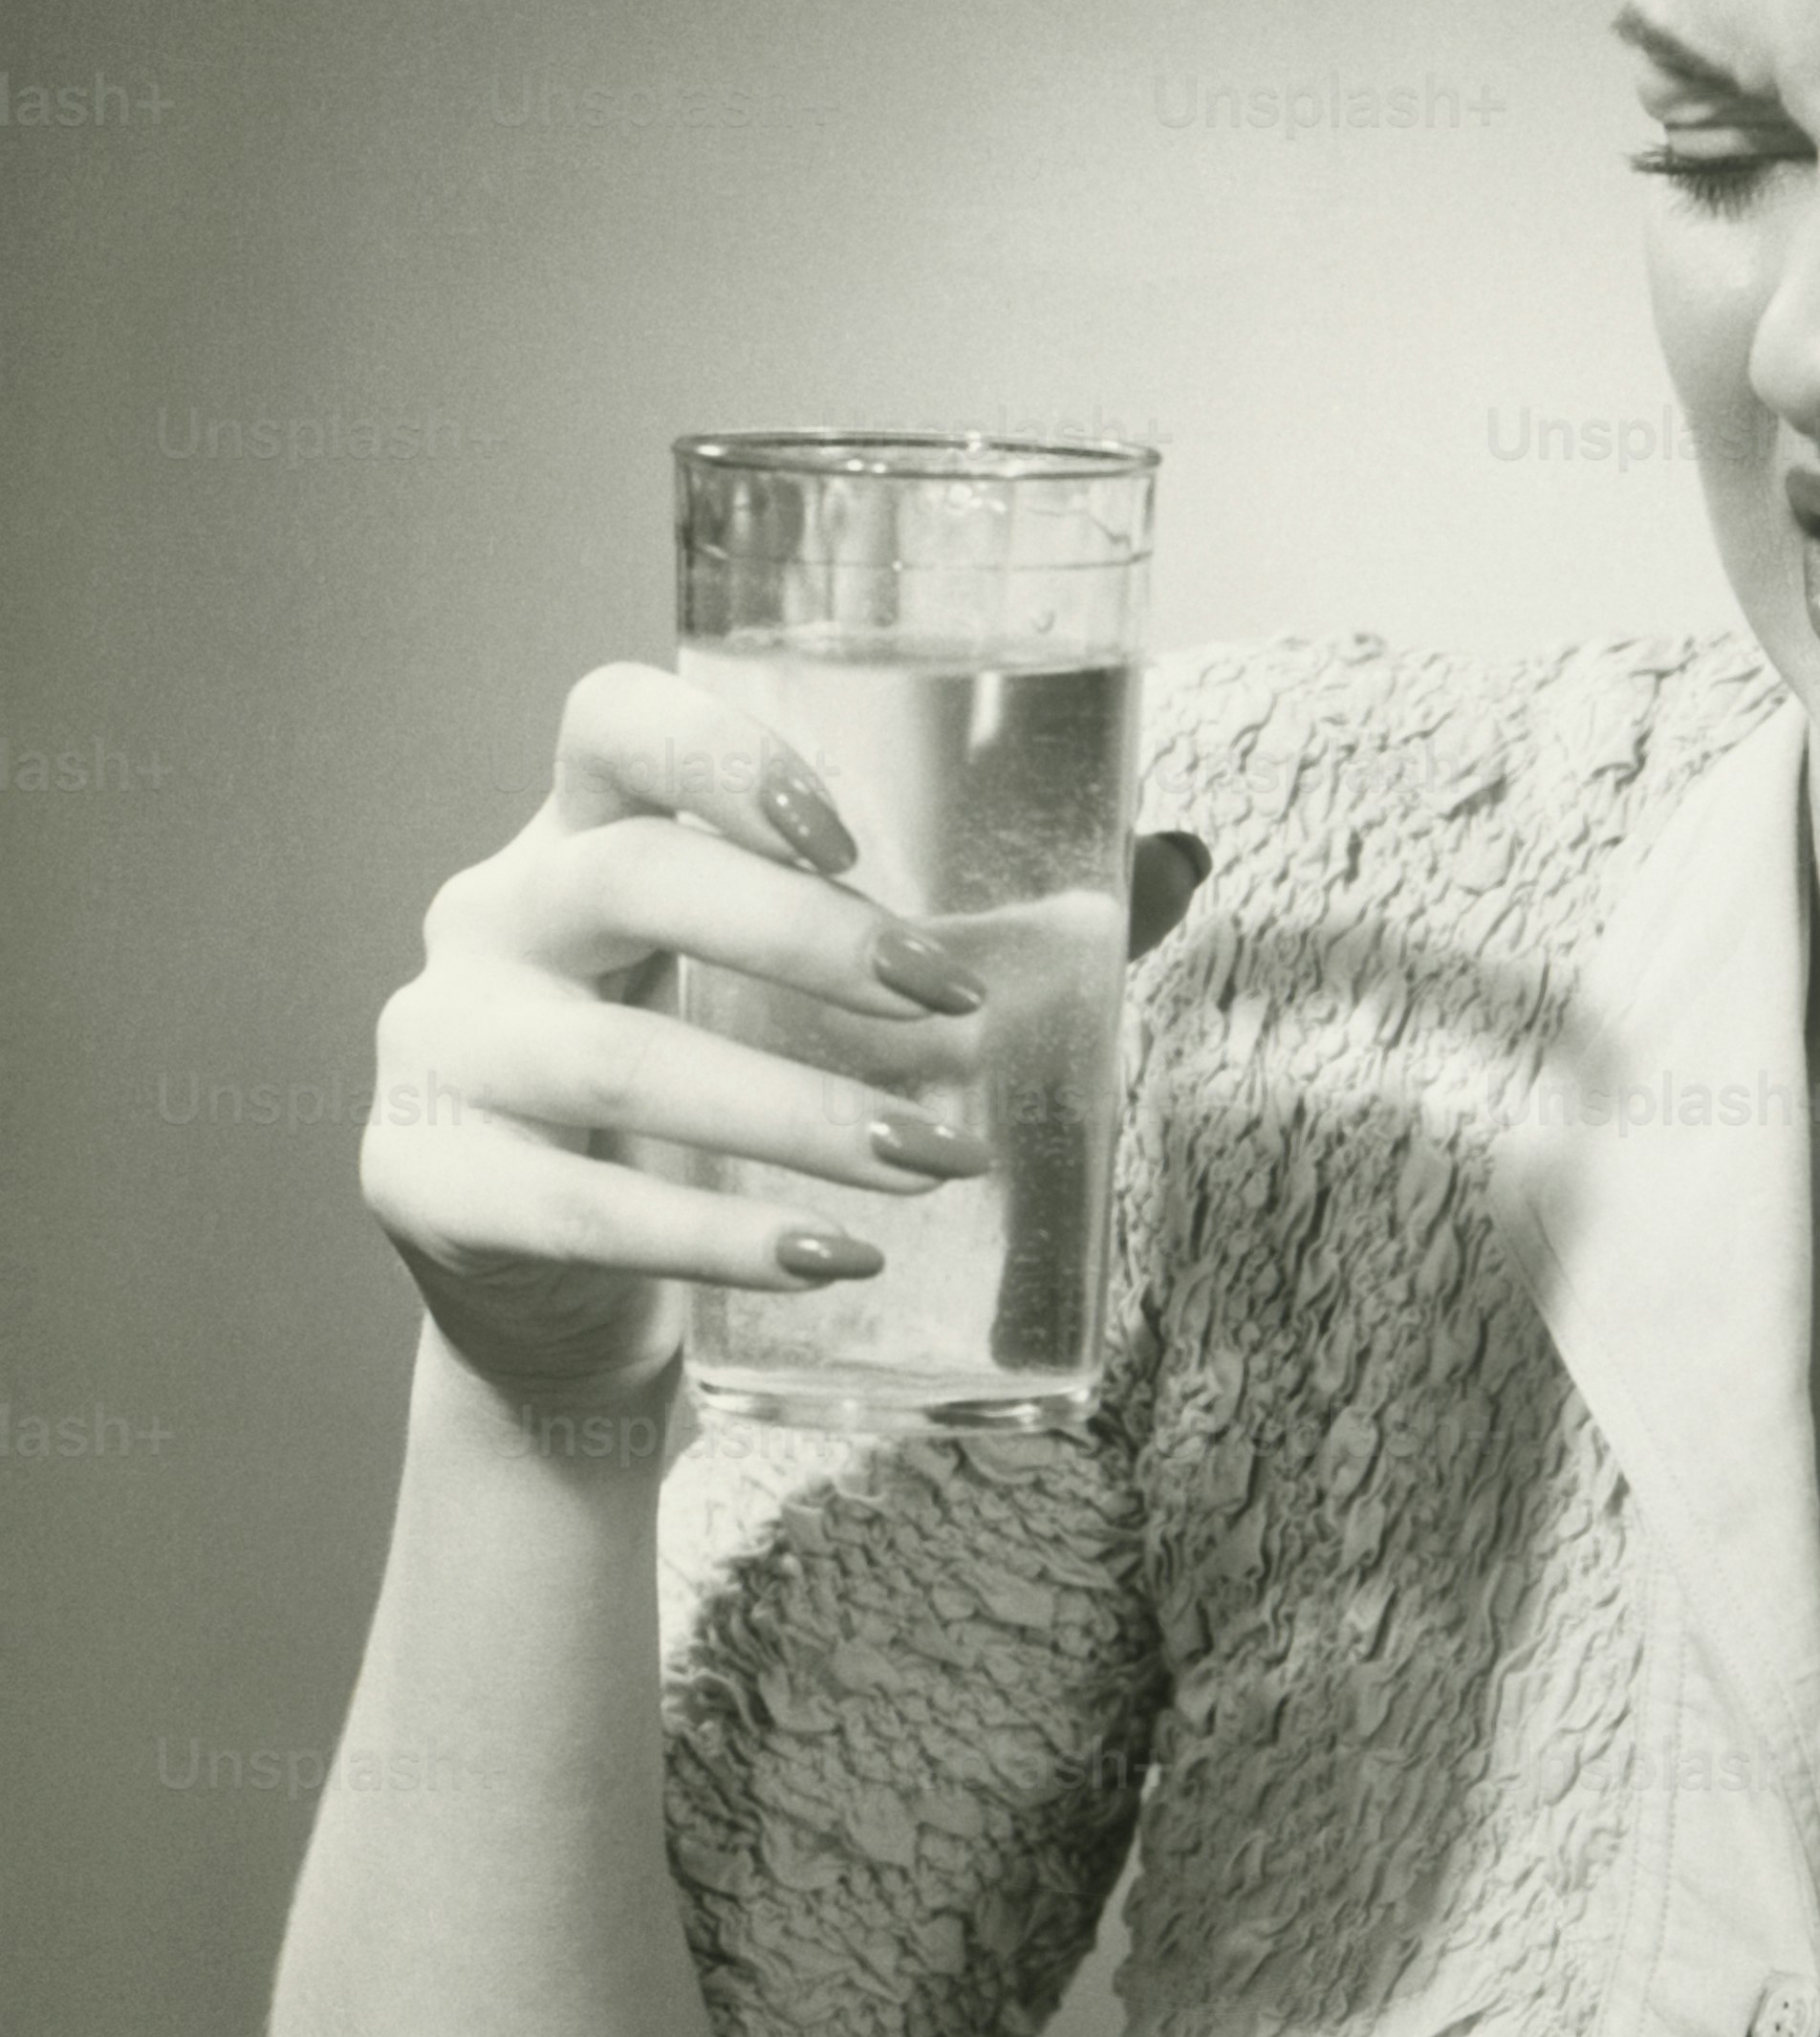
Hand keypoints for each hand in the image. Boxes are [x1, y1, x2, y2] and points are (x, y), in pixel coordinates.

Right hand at [361, 661, 1015, 1405]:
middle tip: (953, 1006)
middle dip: (805, 939)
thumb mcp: (814, 1008)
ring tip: (933, 1160)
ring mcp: (442, 1052)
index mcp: (576, 839)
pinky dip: (718, 1234)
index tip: (850, 832)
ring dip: (794, 1111)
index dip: (723, 753)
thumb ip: (989, 930)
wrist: (570, 1313)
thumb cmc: (711, 1114)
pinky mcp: (425, 1184)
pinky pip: (578, 1210)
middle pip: (627, 880)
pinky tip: (831, 1255)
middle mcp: (489, 921)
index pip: (607, 723)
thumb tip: (1177, 860)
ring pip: (616, 1064)